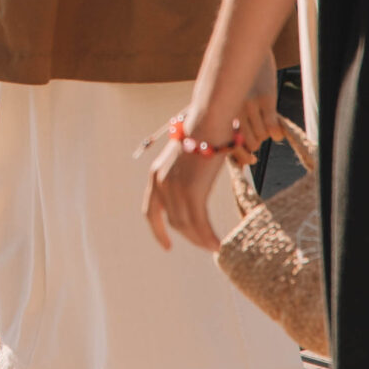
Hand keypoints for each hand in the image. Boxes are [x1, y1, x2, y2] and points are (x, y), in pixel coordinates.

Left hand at [143, 137, 230, 252]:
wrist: (208, 122)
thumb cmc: (203, 136)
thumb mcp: (185, 159)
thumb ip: (183, 176)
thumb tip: (194, 189)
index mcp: (155, 176)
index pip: (151, 212)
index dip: (158, 231)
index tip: (167, 245)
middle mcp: (161, 184)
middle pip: (173, 222)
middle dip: (189, 237)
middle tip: (204, 245)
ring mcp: (175, 188)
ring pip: (186, 225)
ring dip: (201, 240)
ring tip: (213, 247)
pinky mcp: (192, 191)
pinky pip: (199, 223)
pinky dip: (208, 237)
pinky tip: (218, 244)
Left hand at [235, 53, 281, 152]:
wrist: (247, 47)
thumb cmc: (235, 74)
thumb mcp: (226, 95)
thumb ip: (227, 116)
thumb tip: (237, 145)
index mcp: (220, 108)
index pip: (228, 143)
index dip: (240, 156)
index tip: (249, 160)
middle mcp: (233, 108)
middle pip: (249, 143)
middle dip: (255, 143)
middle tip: (259, 133)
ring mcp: (249, 104)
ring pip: (261, 136)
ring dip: (266, 135)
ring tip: (266, 124)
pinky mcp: (266, 98)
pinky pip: (273, 127)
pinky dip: (277, 133)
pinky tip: (278, 132)